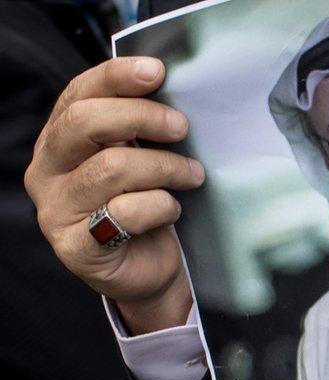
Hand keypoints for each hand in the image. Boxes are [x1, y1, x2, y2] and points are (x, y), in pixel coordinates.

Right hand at [24, 57, 201, 334]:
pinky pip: (124, 214)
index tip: (157, 71)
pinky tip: (173, 209)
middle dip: (142, 117)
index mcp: (59, 140)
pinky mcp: (76, 248)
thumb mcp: (140, 157)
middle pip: (85, 124)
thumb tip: (169, 87)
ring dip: (164, 167)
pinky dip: (160, 206)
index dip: (115, 77)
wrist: (150, 268)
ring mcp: (56, 211)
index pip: (77, 95)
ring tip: (191, 174)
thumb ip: (139, 127)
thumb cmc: (146, 204)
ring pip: (111, 168)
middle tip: (181, 127)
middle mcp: (47, 171)